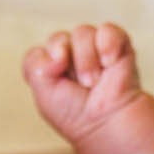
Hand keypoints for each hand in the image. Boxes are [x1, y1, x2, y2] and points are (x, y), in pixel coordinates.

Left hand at [22, 22, 145, 143]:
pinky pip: (108, 30)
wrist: (106, 123)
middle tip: (81, 84)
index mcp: (51, 70)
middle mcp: (71, 57)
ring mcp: (95, 49)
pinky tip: (109, 62)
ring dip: (86, 58)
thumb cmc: (76, 114)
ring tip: (94, 81)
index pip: (37, 53)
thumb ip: (35, 65)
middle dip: (66, 60)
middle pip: (58, 39)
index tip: (54, 78)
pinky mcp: (118, 46)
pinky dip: (108, 43)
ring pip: (82, 33)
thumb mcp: (43, 93)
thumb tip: (57, 51)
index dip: (44, 63)